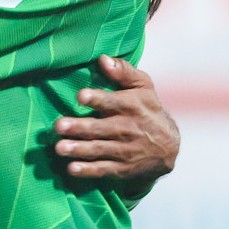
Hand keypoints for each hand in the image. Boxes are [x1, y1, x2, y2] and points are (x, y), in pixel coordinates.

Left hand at [53, 56, 178, 194]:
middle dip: (79, 127)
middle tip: (58, 126)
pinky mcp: (122, 168)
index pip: (113, 102)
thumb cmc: (147, 109)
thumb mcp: (143, 87)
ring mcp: (125, 150)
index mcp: (132, 106)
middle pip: (101, 128)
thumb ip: (124, 71)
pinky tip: (71, 169)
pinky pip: (104, 170)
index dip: (97, 99)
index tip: (80, 96)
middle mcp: (128, 129)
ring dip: (79, 149)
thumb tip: (102, 58)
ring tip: (59, 148)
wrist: (169, 147)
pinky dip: (88, 170)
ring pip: (99, 149)